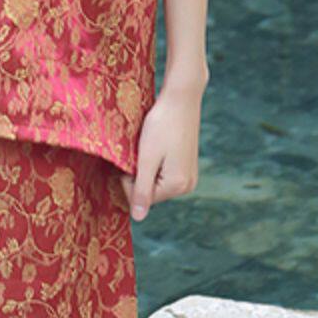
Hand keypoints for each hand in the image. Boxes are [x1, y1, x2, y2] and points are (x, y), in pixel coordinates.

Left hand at [120, 86, 203, 220]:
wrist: (181, 99)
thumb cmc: (161, 126)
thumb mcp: (146, 159)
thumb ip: (141, 190)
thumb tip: (138, 218)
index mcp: (178, 186)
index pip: (140, 198)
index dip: (127, 179)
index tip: (131, 158)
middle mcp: (188, 186)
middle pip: (149, 193)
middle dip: (138, 175)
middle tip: (141, 151)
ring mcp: (190, 176)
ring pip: (154, 183)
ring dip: (145, 169)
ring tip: (150, 148)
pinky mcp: (188, 166)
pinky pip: (163, 174)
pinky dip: (154, 163)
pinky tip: (157, 147)